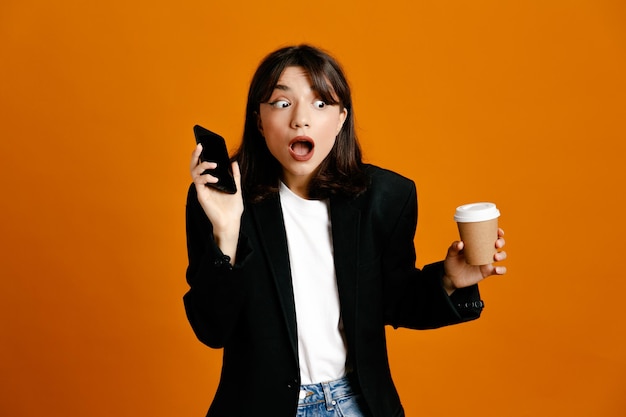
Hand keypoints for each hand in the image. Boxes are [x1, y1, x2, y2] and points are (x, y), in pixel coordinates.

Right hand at [190, 143, 243, 261]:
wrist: (231, 222)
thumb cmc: (232, 208)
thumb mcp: (236, 188)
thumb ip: (234, 175)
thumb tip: (233, 162)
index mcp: (211, 181)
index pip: (203, 165)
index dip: (202, 155)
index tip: (205, 144)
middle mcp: (204, 184)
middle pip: (194, 166)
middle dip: (195, 155)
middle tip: (200, 145)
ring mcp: (202, 189)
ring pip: (194, 172)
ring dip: (202, 165)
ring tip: (213, 164)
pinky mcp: (201, 195)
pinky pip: (199, 182)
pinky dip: (206, 177)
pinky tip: (215, 178)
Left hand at [442, 228, 506, 294]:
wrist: (451, 278)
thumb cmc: (452, 263)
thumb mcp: (451, 254)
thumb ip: (454, 247)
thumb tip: (461, 243)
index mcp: (477, 243)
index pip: (489, 235)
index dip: (497, 232)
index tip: (498, 232)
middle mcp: (484, 251)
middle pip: (498, 243)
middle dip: (501, 242)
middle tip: (496, 244)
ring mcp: (487, 261)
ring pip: (501, 256)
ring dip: (502, 255)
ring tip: (495, 257)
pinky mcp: (487, 272)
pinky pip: (499, 270)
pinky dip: (501, 270)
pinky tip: (497, 269)